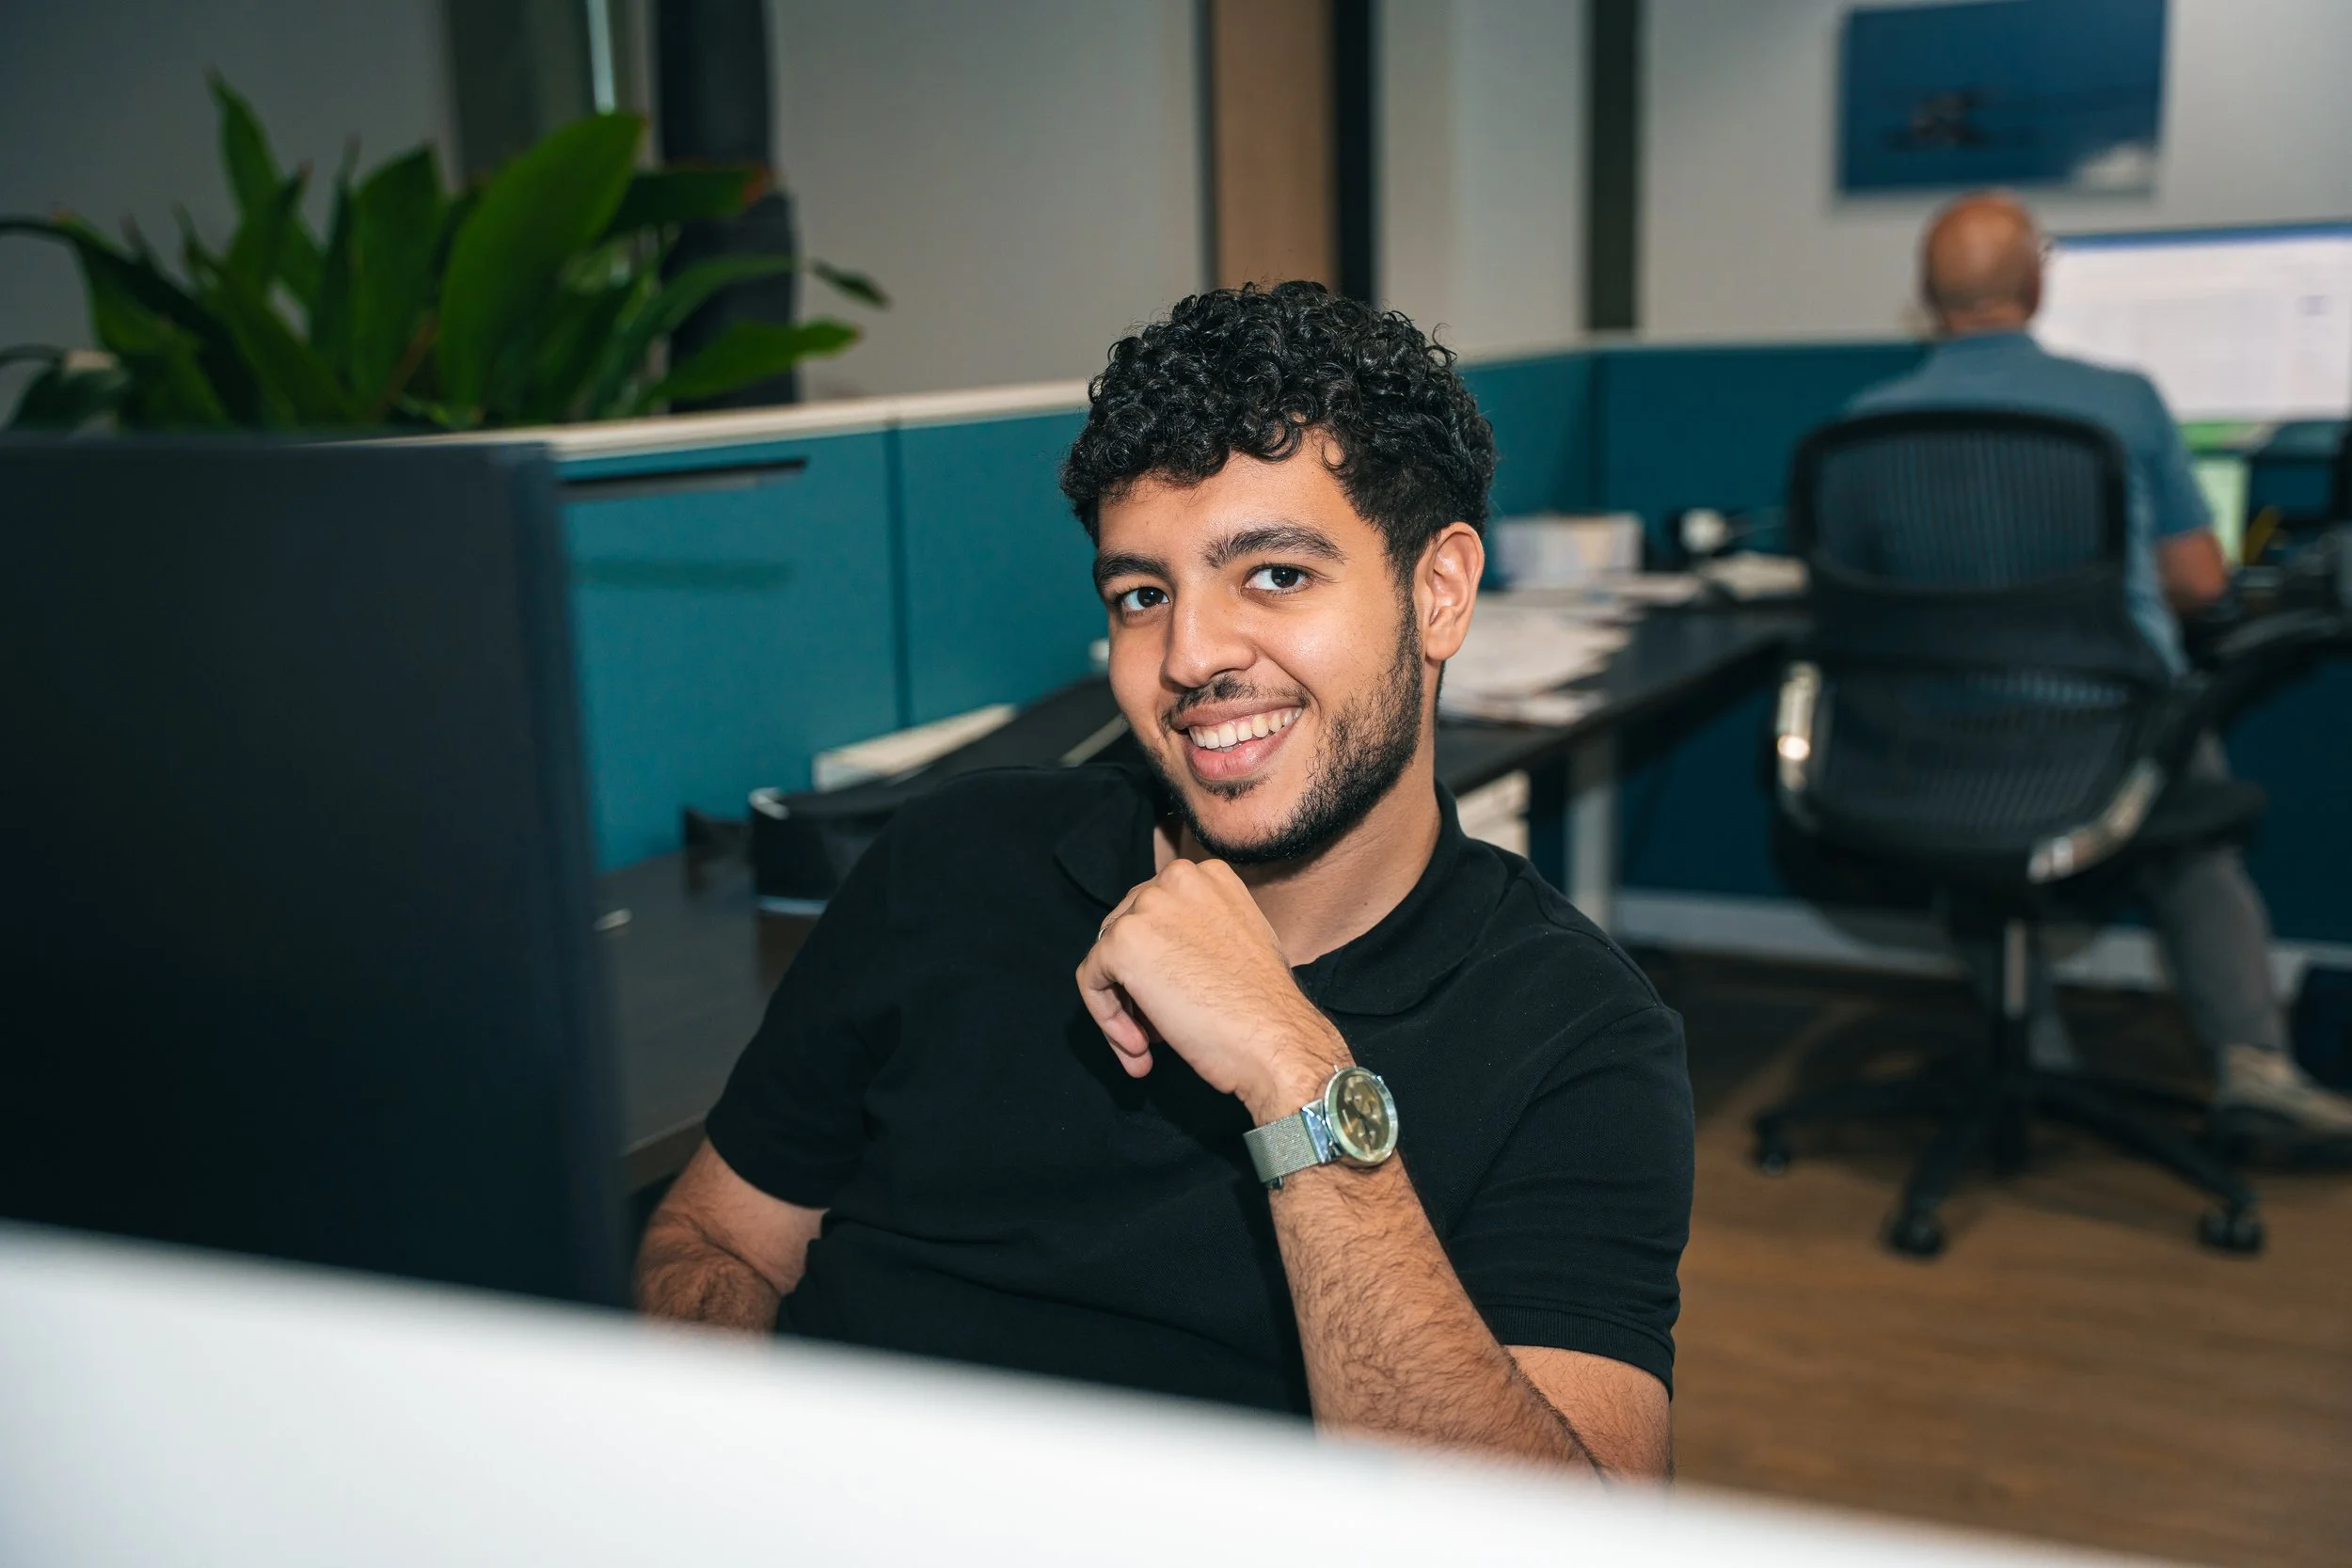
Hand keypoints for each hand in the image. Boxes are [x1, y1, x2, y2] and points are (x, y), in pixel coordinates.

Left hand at [1076, 857, 1348, 1123]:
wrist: (1276, 1039)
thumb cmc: (1263, 1007)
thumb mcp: (1236, 942)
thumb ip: (1195, 932)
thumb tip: (1156, 956)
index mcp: (1208, 875)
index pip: (1157, 914)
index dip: (1158, 962)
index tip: (1174, 1000)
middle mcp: (1176, 878)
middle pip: (1127, 932)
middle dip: (1136, 985)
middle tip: (1155, 1031)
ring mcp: (1146, 907)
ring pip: (1106, 959)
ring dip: (1124, 1007)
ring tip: (1147, 1047)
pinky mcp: (1121, 942)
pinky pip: (1092, 981)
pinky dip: (1107, 1018)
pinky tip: (1140, 1048)